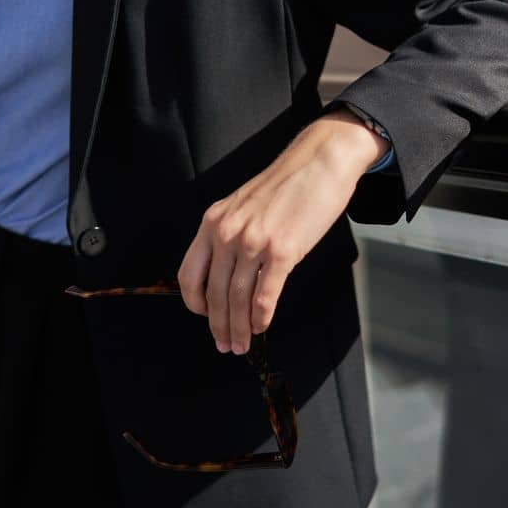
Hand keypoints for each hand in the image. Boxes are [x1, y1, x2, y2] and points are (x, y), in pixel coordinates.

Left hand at [175, 114, 384, 356]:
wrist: (319, 162)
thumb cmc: (285, 184)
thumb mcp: (242, 205)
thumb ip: (230, 234)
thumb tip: (226, 273)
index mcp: (213, 220)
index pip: (189, 272)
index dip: (195, 302)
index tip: (205, 316)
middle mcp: (227, 232)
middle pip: (213, 292)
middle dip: (218, 325)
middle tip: (224, 344)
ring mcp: (254, 242)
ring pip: (237, 299)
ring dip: (239, 328)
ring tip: (242, 344)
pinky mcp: (282, 251)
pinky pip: (265, 295)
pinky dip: (262, 317)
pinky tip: (262, 326)